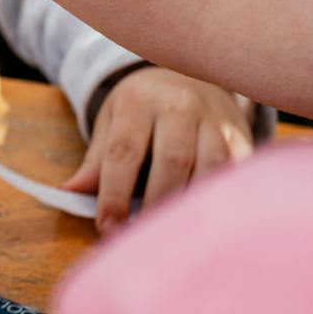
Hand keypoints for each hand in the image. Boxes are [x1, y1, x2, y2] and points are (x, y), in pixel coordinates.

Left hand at [63, 66, 253, 232]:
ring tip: (176, 238)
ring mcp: (215, 120)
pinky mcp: (241, 136)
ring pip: (210, 168)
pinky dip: (224, 198)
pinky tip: (212, 224)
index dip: (114, 193)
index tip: (108, 228)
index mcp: (139, 101)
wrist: (189, 74)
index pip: (124, 152)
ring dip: (193, 205)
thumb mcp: (113, 119)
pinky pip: (238, 171)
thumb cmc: (144, 106)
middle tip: (143, 239)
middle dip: (156, 204)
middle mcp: (180, 106)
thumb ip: (97, 158)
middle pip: (172, 161)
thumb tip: (70, 192)